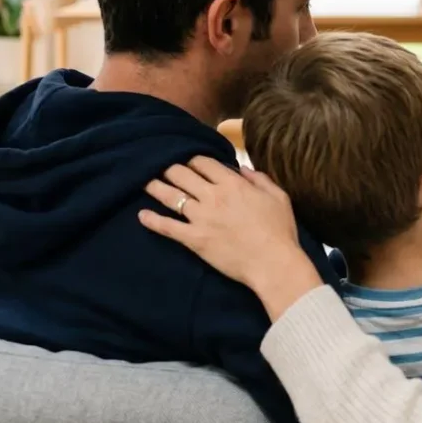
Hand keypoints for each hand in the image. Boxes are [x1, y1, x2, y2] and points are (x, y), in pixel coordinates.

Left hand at [138, 156, 321, 318]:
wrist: (273, 263)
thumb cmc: (280, 231)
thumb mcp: (278, 197)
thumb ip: (260, 179)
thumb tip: (243, 169)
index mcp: (232, 184)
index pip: (203, 162)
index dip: (193, 159)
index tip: (188, 161)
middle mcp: (213, 196)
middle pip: (182, 174)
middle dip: (170, 168)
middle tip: (162, 168)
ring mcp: (201, 218)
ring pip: (170, 196)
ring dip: (155, 186)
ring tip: (144, 182)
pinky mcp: (194, 239)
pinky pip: (167, 227)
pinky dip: (152, 221)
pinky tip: (142, 216)